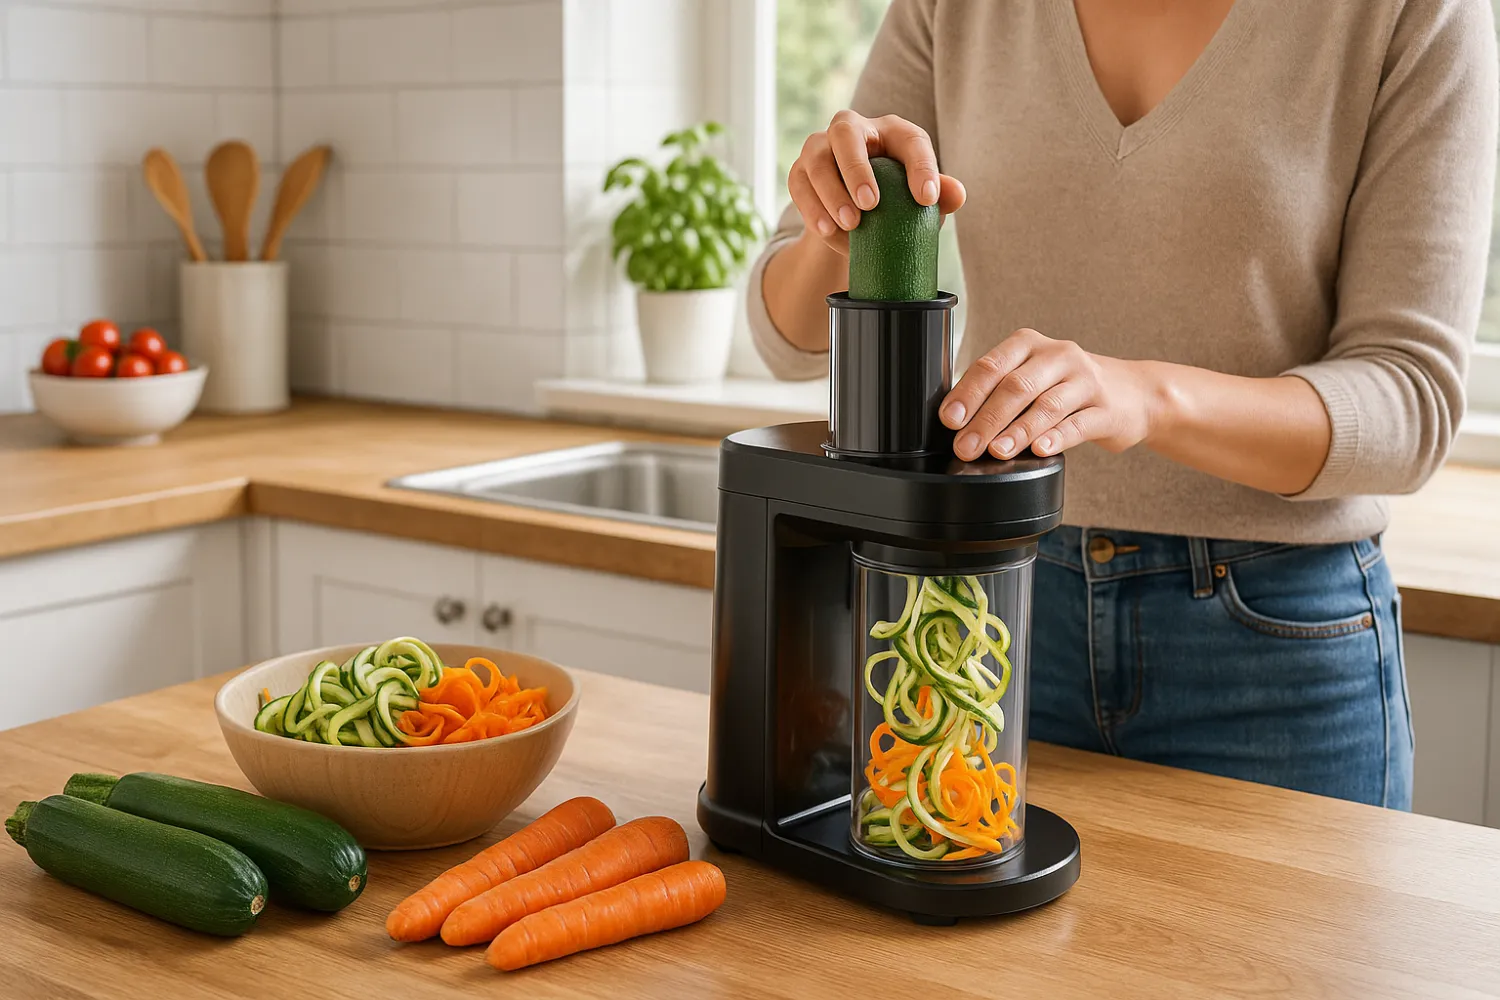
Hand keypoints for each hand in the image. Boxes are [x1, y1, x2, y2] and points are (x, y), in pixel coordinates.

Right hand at [788, 109, 966, 253]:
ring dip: (831, 192)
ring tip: (851, 224)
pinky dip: (813, 209)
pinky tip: (828, 232)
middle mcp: (851, 130)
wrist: (853, 216)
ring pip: (816, 160)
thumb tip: (956, 195)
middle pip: (845, 133)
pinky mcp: (798, 173)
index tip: (927, 199)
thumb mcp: (918, 199)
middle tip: (871, 204)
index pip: (909, 140)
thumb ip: (940, 194)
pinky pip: (799, 186)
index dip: (921, 167)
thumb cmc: (894, 200)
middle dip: (856, 167)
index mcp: (891, 132)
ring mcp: (819, 149)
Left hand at [941, 329, 1161, 461]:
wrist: (1134, 393)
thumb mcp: (1032, 377)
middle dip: (987, 419)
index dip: (968, 393)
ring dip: (1018, 431)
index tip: (950, 420)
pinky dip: (1057, 437)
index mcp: (1029, 344)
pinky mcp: (1107, 409)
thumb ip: (998, 391)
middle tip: (966, 447)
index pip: (992, 365)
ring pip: (1046, 405)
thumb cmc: (1067, 387)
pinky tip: (1040, 450)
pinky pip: (1078, 424)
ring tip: (997, 451)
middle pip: (1016, 386)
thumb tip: (956, 421)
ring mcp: (1085, 381)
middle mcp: (1058, 356)